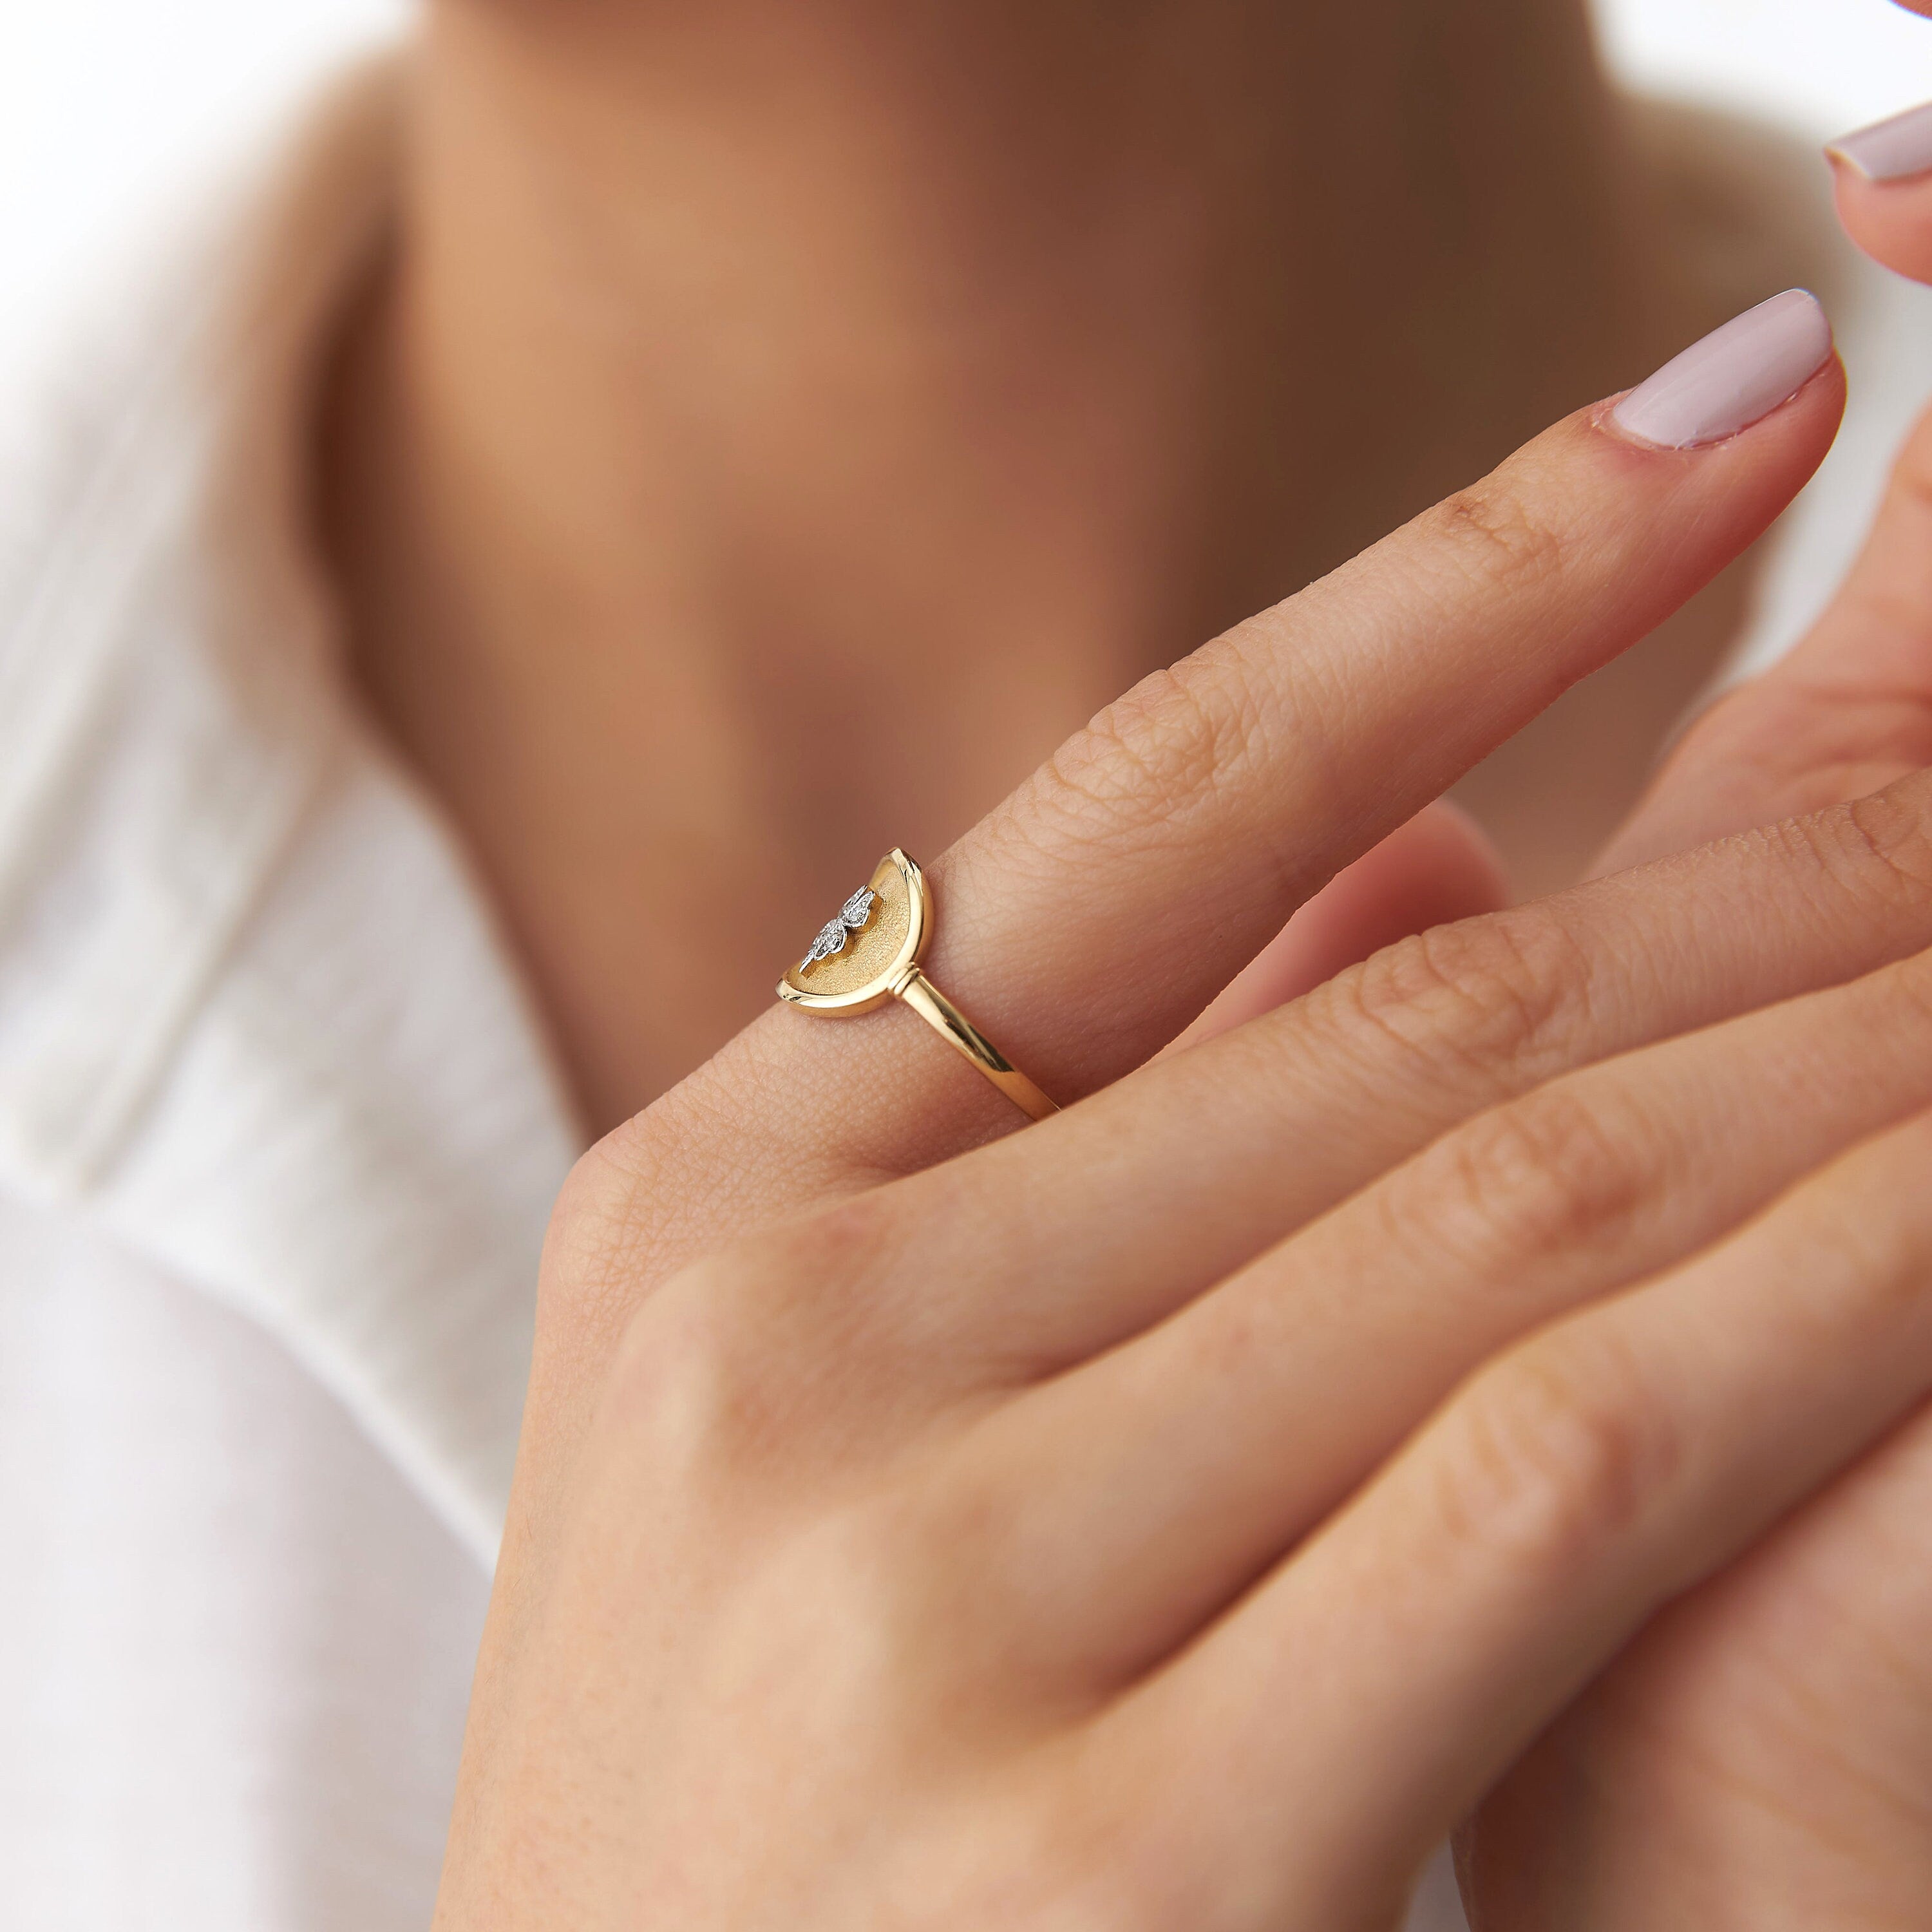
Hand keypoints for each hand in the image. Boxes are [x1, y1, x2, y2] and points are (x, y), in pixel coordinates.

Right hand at [436, 323, 1931, 1926]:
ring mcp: (931, 1587)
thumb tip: (1410, 838)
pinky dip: (1811, 1327)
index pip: (1146, 802)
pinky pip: (1557, 1475)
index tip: (1717, 407)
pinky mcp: (1110, 1845)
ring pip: (1512, 1211)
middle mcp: (792, 1348)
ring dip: (1827, 1075)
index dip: (1458, 580)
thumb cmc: (744, 1803)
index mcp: (706, 1207)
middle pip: (1389, 1017)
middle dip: (1753, 864)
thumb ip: (1091, 1129)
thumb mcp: (820, 1427)